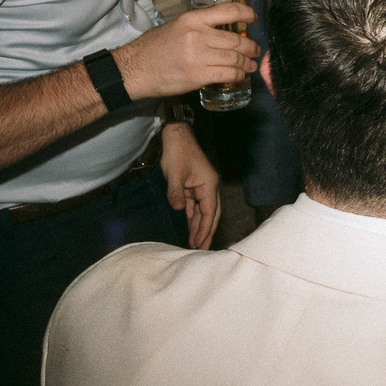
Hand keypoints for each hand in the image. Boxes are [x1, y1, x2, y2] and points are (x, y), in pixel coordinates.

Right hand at [111, 4, 258, 100]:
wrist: (133, 69)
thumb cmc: (152, 48)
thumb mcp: (176, 26)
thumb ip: (198, 26)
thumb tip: (221, 30)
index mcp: (192, 19)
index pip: (229, 11)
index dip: (247, 14)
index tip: (254, 18)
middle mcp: (198, 35)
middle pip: (236, 39)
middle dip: (251, 46)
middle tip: (255, 51)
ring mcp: (198, 56)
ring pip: (235, 58)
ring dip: (247, 63)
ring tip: (250, 66)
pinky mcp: (198, 75)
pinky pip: (227, 74)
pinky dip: (238, 75)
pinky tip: (239, 76)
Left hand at [160, 121, 221, 248]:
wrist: (176, 136)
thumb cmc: (178, 151)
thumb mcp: (174, 173)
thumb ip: (176, 192)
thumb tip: (179, 209)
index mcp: (209, 184)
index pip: (209, 211)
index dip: (205, 228)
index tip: (201, 243)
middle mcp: (208, 187)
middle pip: (210, 214)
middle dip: (207, 231)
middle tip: (203, 249)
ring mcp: (201, 187)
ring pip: (203, 211)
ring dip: (199, 226)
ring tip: (196, 243)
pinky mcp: (192, 186)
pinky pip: (194, 206)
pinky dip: (193, 217)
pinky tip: (190, 228)